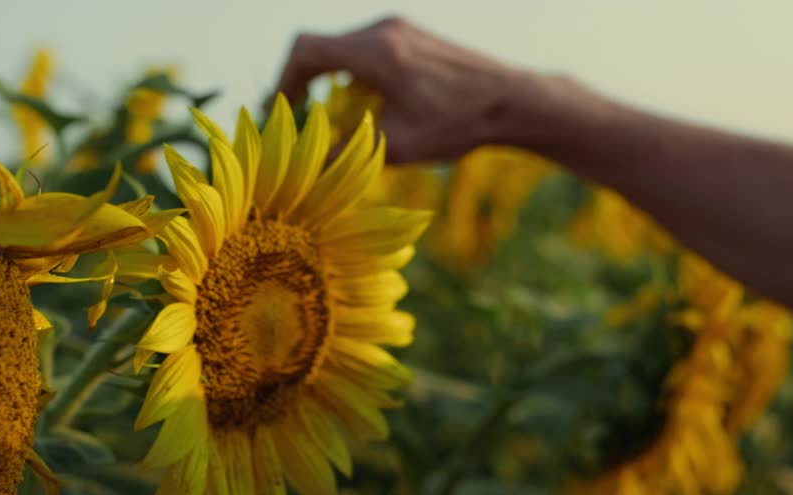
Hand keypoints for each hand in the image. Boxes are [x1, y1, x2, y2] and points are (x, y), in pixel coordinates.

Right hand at [273, 16, 537, 163]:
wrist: (513, 100)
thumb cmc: (459, 124)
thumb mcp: (399, 146)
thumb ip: (348, 152)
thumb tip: (309, 168)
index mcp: (376, 52)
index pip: (305, 49)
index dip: (282, 79)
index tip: (279, 110)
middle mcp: (384, 30)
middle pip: (320, 46)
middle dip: (301, 83)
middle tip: (295, 119)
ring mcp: (399, 28)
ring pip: (342, 47)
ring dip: (327, 80)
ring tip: (328, 117)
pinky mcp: (412, 34)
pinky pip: (365, 48)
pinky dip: (352, 74)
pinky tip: (363, 105)